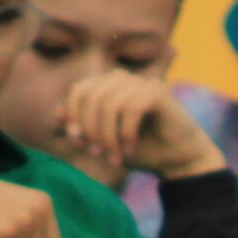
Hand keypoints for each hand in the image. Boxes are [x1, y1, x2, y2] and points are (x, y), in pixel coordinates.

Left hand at [57, 71, 224, 180]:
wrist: (179, 159)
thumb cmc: (142, 149)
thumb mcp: (104, 143)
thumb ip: (81, 130)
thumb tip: (58, 116)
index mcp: (108, 85)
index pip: (78, 91)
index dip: (73, 117)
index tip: (80, 144)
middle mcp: (123, 78)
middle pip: (90, 96)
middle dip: (90, 130)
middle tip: (97, 154)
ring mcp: (141, 82)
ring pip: (109, 103)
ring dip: (108, 136)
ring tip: (115, 157)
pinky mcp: (158, 91)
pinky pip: (131, 108)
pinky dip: (126, 133)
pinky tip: (130, 148)